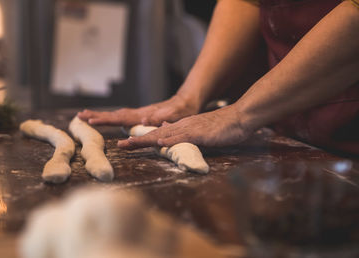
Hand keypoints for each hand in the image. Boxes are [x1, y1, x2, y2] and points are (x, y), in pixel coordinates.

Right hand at [77, 95, 199, 126]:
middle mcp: (139, 113)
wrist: (188, 100)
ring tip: (86, 116)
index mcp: (144, 115)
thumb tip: (145, 117)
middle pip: (115, 115)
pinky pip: (123, 117)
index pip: (121, 118)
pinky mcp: (142, 115)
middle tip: (79, 116)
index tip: (91, 121)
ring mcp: (140, 113)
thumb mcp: (175, 114)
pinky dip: (112, 118)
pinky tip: (108, 119)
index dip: (106, 120)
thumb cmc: (183, 110)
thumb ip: (162, 116)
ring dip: (101, 116)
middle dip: (97, 116)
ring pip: (117, 115)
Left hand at [117, 104, 253, 148]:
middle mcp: (181, 126)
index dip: (140, 140)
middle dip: (136, 141)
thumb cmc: (221, 127)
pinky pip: (183, 136)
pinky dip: (170, 139)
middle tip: (120, 147)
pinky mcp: (200, 132)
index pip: (156, 134)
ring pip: (164, 135)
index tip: (126, 145)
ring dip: (146, 140)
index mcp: (180, 127)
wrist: (239, 117)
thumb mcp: (199, 132)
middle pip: (154, 134)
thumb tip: (166, 135)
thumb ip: (183, 134)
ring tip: (130, 144)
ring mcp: (190, 128)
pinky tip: (160, 142)